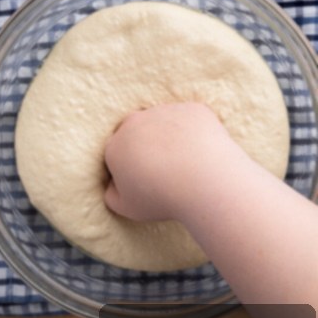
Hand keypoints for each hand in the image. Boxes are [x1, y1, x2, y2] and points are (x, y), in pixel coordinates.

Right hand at [104, 102, 240, 222]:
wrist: (205, 182)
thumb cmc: (164, 198)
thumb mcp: (128, 208)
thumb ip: (112, 196)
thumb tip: (112, 187)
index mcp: (115, 145)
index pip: (118, 153)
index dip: (130, 169)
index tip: (146, 182)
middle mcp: (135, 122)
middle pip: (138, 132)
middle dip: (146, 147)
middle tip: (165, 170)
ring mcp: (163, 111)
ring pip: (165, 123)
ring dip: (171, 137)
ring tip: (187, 163)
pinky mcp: (190, 109)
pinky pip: (191, 119)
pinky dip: (195, 132)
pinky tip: (202, 152)